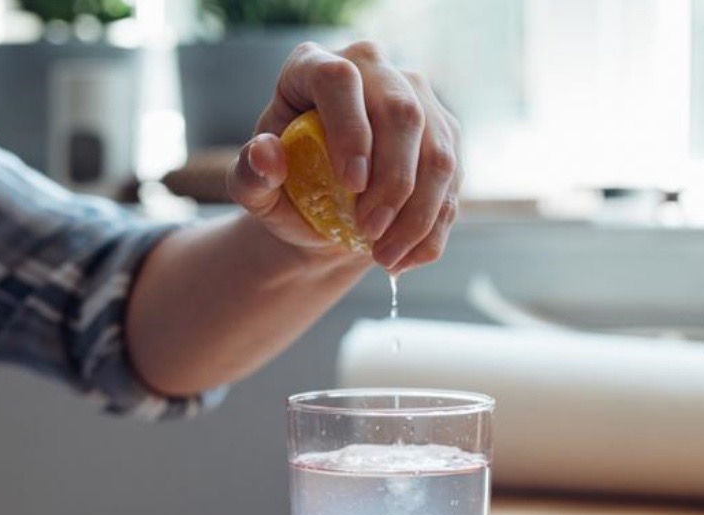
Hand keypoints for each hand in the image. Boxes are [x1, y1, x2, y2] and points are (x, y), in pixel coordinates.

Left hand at [227, 41, 462, 273]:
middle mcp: (375, 72)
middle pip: (402, 114)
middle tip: (370, 231)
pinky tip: (404, 258)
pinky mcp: (445, 137)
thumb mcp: (256, 189)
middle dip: (392, 183)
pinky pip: (453, 184)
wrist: (326, 211)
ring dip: (417, 215)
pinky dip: (431, 230)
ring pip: (438, 154)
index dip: (350, 130)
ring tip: (385, 256)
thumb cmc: (287, 189)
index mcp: (316, 67)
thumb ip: (250, 175)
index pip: (340, 80)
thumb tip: (265, 153)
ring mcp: (417, 101)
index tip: (350, 184)